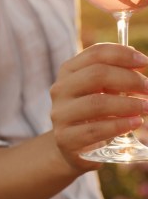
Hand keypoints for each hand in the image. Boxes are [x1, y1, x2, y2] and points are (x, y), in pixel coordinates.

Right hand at [50, 43, 147, 171]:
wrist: (73, 145)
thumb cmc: (93, 112)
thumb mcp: (101, 89)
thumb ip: (115, 74)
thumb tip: (138, 60)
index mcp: (68, 70)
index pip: (95, 53)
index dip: (122, 54)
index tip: (144, 62)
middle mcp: (60, 88)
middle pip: (95, 75)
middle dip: (129, 79)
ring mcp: (60, 113)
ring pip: (96, 103)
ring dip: (128, 104)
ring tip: (147, 107)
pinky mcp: (64, 138)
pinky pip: (95, 130)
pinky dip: (119, 125)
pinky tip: (135, 122)